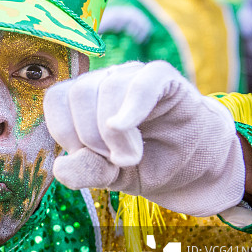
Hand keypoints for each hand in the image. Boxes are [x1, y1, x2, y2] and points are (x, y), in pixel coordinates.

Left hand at [43, 61, 245, 216]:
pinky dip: (130, 107)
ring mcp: (134, 76)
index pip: (56, 98)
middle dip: (90, 136)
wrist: (195, 168)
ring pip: (107, 89)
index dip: (64, 131)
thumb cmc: (148, 165)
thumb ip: (86, 171)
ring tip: (131, 156)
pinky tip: (127, 128)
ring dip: (114, 133)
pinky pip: (142, 83)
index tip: (86, 155)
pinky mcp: (164, 78)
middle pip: (78, 93)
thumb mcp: (110, 176)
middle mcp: (106, 80)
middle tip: (113, 160)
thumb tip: (59, 168)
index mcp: (85, 99)